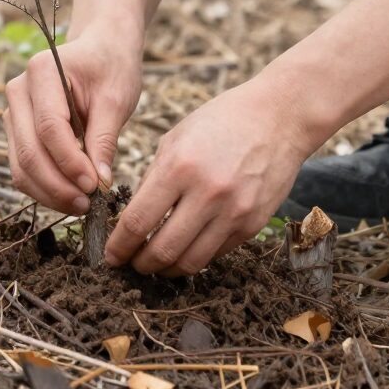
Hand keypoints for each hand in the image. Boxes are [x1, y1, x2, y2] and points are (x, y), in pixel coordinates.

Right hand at [3, 28, 141, 214]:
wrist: (101, 49)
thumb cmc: (111, 67)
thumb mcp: (116, 98)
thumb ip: (104, 139)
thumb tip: (99, 183)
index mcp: (42, 71)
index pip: (50, 128)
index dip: (71, 162)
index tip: (96, 185)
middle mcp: (18, 90)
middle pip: (29, 151)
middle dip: (58, 185)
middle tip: (88, 205)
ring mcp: (13, 111)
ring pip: (21, 165)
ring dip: (49, 192)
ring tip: (82, 205)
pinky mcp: (17, 130)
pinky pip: (23, 167)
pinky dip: (44, 187)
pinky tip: (70, 195)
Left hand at [103, 74, 308, 275]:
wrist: (278, 118)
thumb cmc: (221, 121)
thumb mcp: (176, 137)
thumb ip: (153, 177)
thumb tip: (133, 217)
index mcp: (179, 166)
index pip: (138, 221)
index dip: (119, 246)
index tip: (110, 256)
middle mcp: (206, 193)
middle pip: (162, 250)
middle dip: (140, 264)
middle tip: (131, 264)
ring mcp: (233, 212)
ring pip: (190, 262)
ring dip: (167, 270)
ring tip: (156, 264)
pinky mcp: (252, 225)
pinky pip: (216, 254)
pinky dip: (196, 256)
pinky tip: (186, 249)